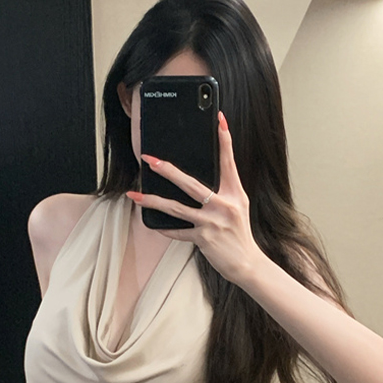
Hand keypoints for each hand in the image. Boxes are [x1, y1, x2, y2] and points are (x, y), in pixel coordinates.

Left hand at [127, 112, 263, 284]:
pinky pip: (178, 231)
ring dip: (153, 200)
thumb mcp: (237, 208)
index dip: (224, 139)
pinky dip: (164, 228)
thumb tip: (196, 181)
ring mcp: (212, 221)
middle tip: (150, 160)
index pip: (229, 162)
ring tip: (136, 195)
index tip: (220, 119)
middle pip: (191, 183)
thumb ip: (222, 193)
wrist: (246, 262)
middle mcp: (224, 205)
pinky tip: (152, 223)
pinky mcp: (203, 238)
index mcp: (234, 193)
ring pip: (176, 208)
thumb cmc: (238, 234)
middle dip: (168, 170)